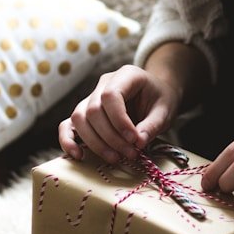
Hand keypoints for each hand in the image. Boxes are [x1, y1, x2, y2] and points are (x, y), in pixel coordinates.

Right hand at [58, 65, 180, 163]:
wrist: (155, 95)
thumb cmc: (160, 99)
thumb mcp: (165, 110)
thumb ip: (153, 125)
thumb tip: (138, 142)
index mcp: (126, 75)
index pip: (111, 95)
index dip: (119, 121)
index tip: (134, 140)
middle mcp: (103, 83)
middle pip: (93, 110)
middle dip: (111, 138)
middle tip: (131, 154)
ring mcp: (90, 97)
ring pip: (79, 119)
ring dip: (95, 143)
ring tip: (116, 158)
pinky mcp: (84, 113)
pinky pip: (68, 124)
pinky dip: (68, 140)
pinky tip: (78, 155)